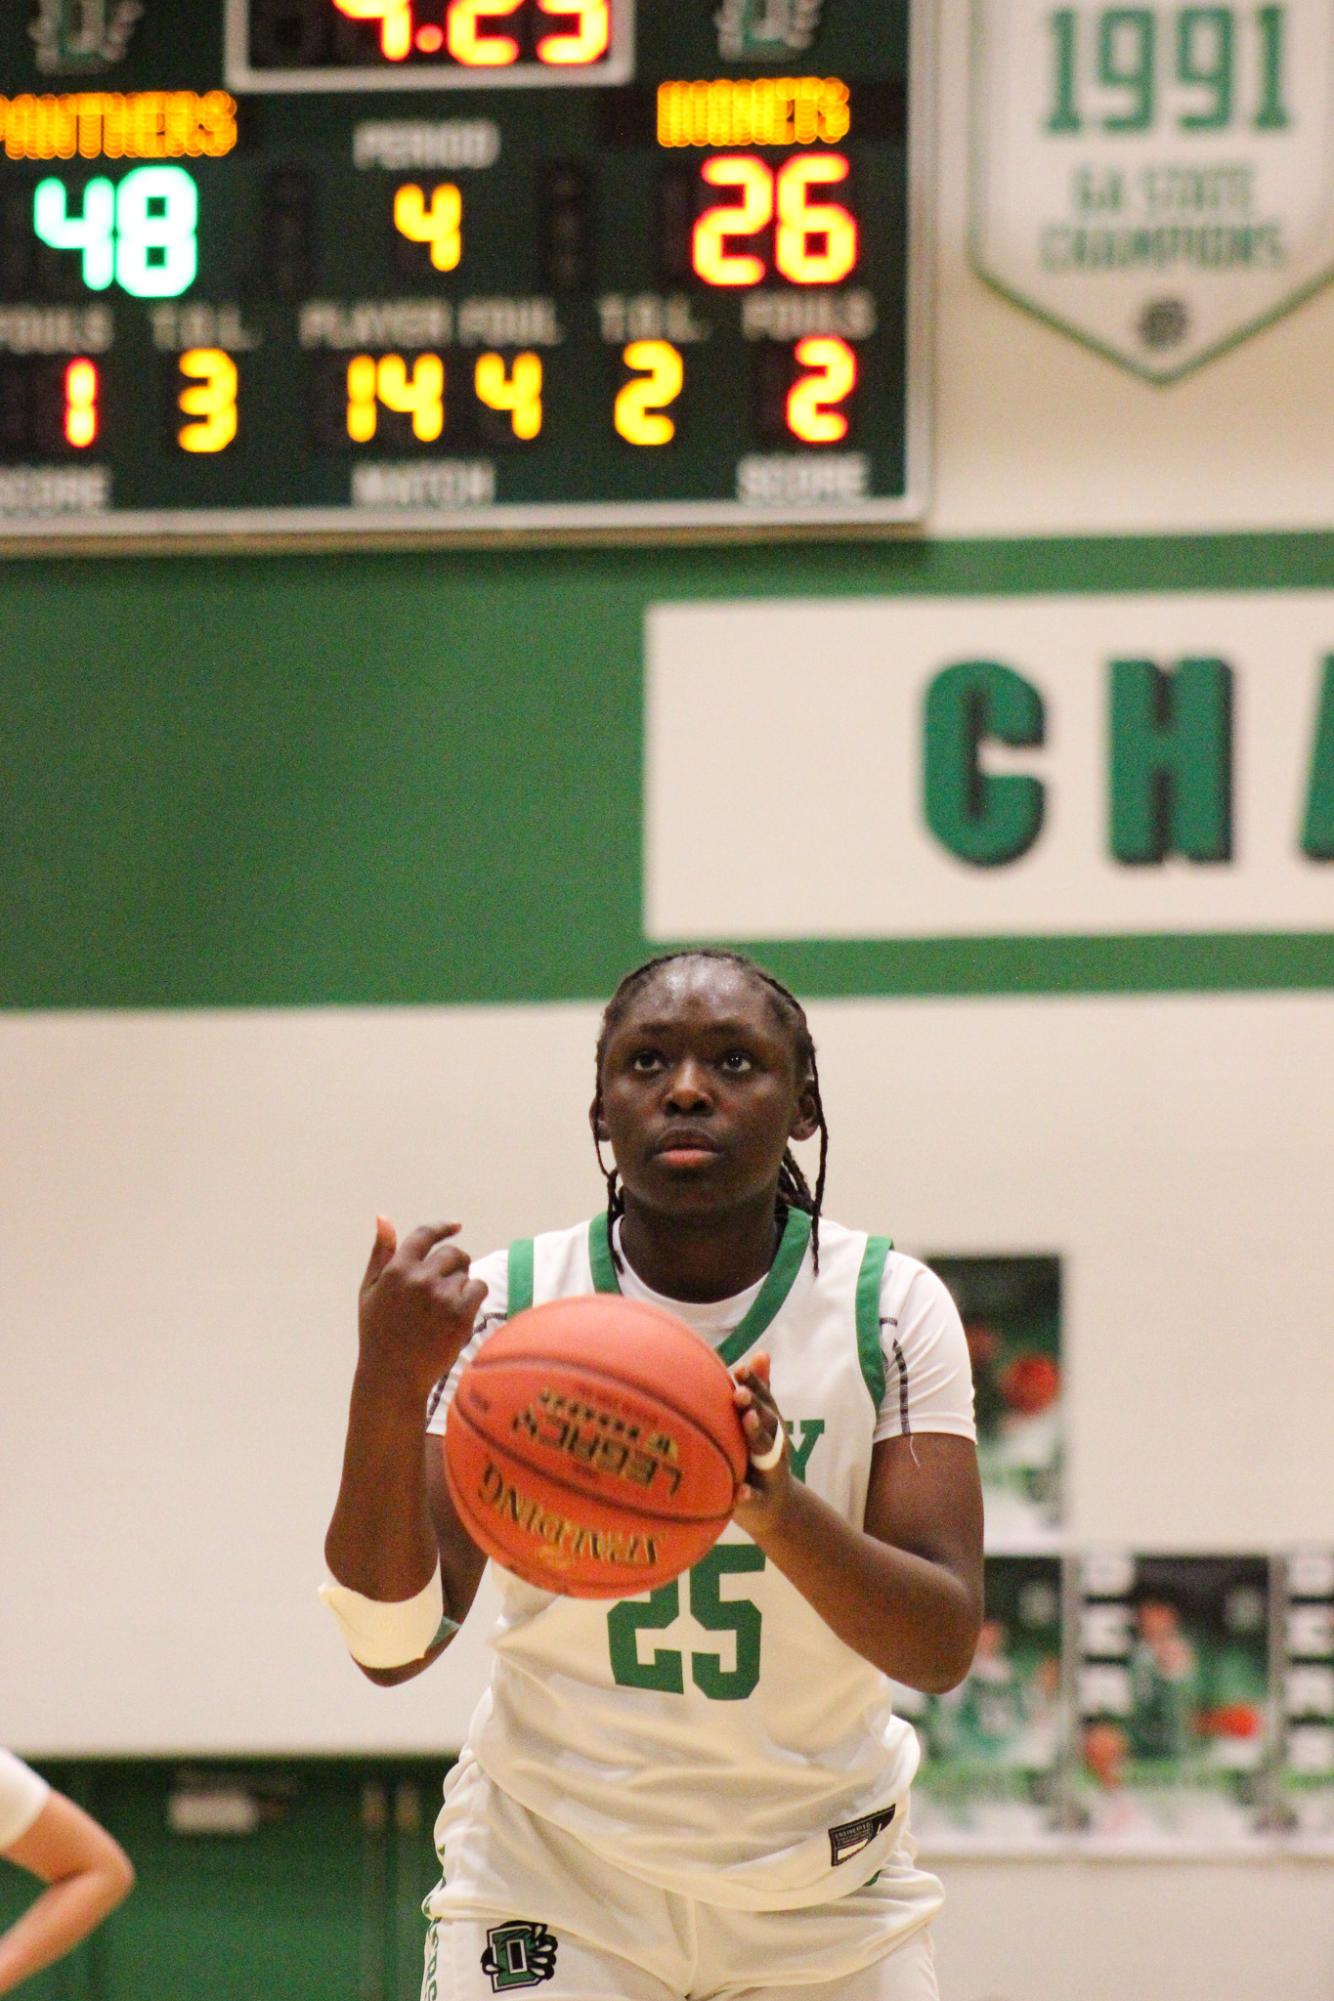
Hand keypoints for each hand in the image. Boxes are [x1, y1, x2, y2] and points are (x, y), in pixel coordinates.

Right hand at [356, 1217, 487, 1402]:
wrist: (393, 1377)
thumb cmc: (378, 1334)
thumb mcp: (370, 1292)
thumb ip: (380, 1254)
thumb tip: (383, 1217)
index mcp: (396, 1270)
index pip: (425, 1234)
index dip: (443, 1228)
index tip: (456, 1226)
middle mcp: (419, 1278)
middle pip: (452, 1254)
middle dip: (453, 1265)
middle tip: (444, 1288)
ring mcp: (441, 1296)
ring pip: (466, 1273)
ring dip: (461, 1286)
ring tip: (442, 1311)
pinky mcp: (460, 1314)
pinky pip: (479, 1288)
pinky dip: (473, 1298)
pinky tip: (457, 1315)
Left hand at [731, 1351, 792, 1534]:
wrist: (776, 1510)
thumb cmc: (759, 1457)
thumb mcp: (763, 1425)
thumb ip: (761, 1391)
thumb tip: (761, 1353)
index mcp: (770, 1426)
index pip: (763, 1399)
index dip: (753, 1383)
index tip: (738, 1368)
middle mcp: (774, 1445)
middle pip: (767, 1422)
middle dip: (755, 1406)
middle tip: (739, 1393)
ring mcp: (769, 1472)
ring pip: (765, 1452)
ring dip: (756, 1436)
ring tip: (746, 1422)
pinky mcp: (761, 1501)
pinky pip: (755, 1498)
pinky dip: (748, 1495)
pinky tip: (739, 1492)